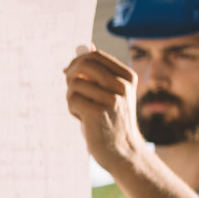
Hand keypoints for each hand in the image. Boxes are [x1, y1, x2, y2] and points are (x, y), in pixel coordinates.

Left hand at [64, 45, 146, 172]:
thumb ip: (98, 71)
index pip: (95, 55)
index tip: (73, 76)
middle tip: (73, 92)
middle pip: (84, 64)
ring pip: (74, 83)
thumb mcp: (109, 92)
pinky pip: (72, 99)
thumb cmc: (111, 120)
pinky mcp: (98, 112)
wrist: (123, 152)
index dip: (77, 63)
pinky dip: (72, 109)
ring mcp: (112, 99)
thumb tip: (85, 45)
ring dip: (71, 97)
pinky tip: (83, 119)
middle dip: (71, 76)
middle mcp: (122, 85)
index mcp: (127, 76)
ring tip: (82, 110)